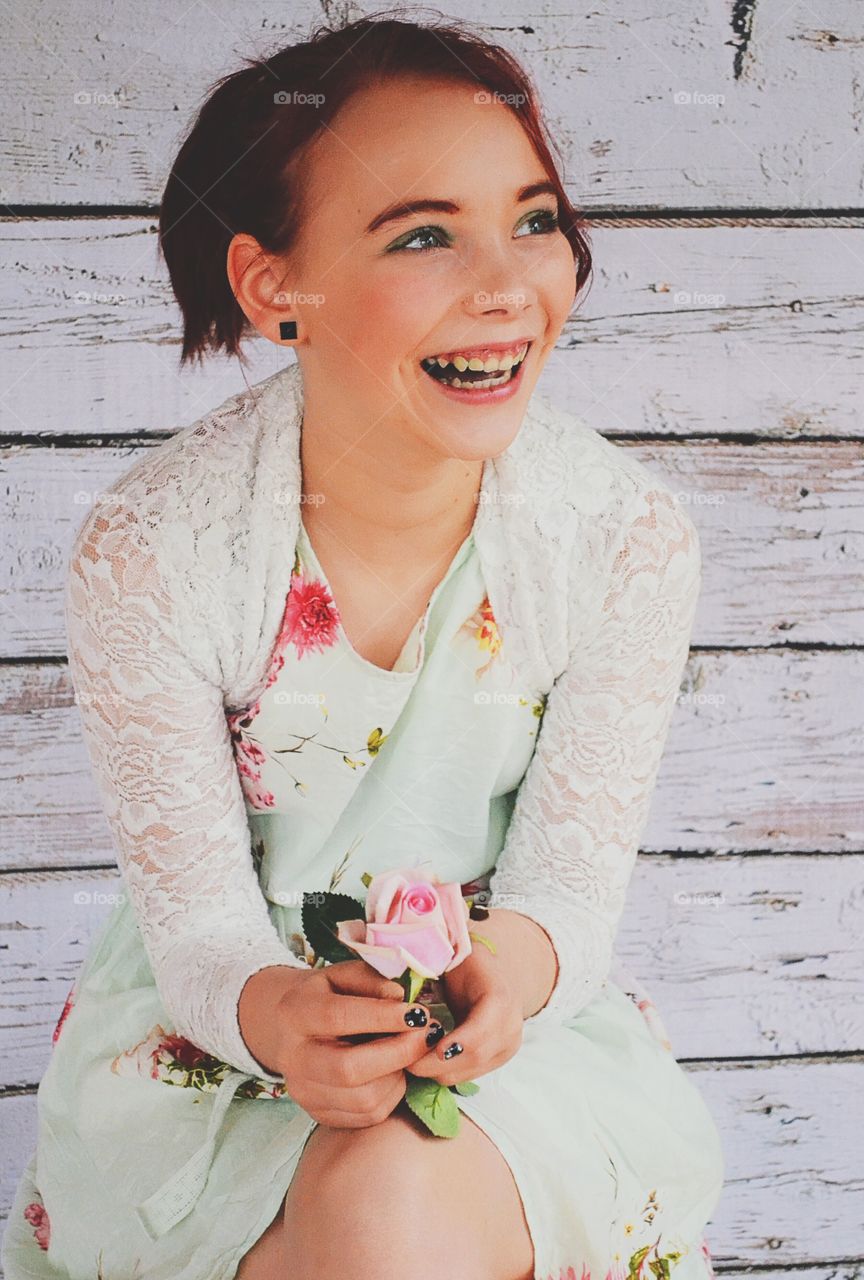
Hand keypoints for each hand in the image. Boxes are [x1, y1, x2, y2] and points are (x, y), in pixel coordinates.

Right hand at [248, 960, 438, 1128]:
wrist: (291, 1029)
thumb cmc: (328, 995)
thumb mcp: (345, 975)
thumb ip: (373, 981)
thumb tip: (401, 999)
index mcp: (296, 1013)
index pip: (337, 1017)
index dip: (382, 1017)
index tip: (418, 1013)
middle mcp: (293, 1058)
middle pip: (348, 1068)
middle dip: (398, 1054)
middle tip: (426, 1036)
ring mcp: (304, 1092)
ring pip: (363, 1099)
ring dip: (398, 1076)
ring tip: (407, 1053)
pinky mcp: (319, 1114)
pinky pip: (368, 1116)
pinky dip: (391, 1095)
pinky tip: (393, 1072)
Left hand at [405, 948, 523, 1086]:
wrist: (487, 971)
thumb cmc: (464, 965)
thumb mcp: (452, 964)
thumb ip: (434, 978)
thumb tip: (410, 1004)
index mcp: (500, 997)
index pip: (481, 1030)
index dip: (457, 1043)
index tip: (432, 1051)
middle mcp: (510, 1025)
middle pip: (476, 1056)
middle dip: (439, 1064)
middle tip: (408, 1062)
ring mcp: (508, 1044)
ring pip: (472, 1070)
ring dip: (441, 1071)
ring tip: (415, 1060)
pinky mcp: (500, 1057)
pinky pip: (472, 1074)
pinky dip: (449, 1071)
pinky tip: (431, 1060)